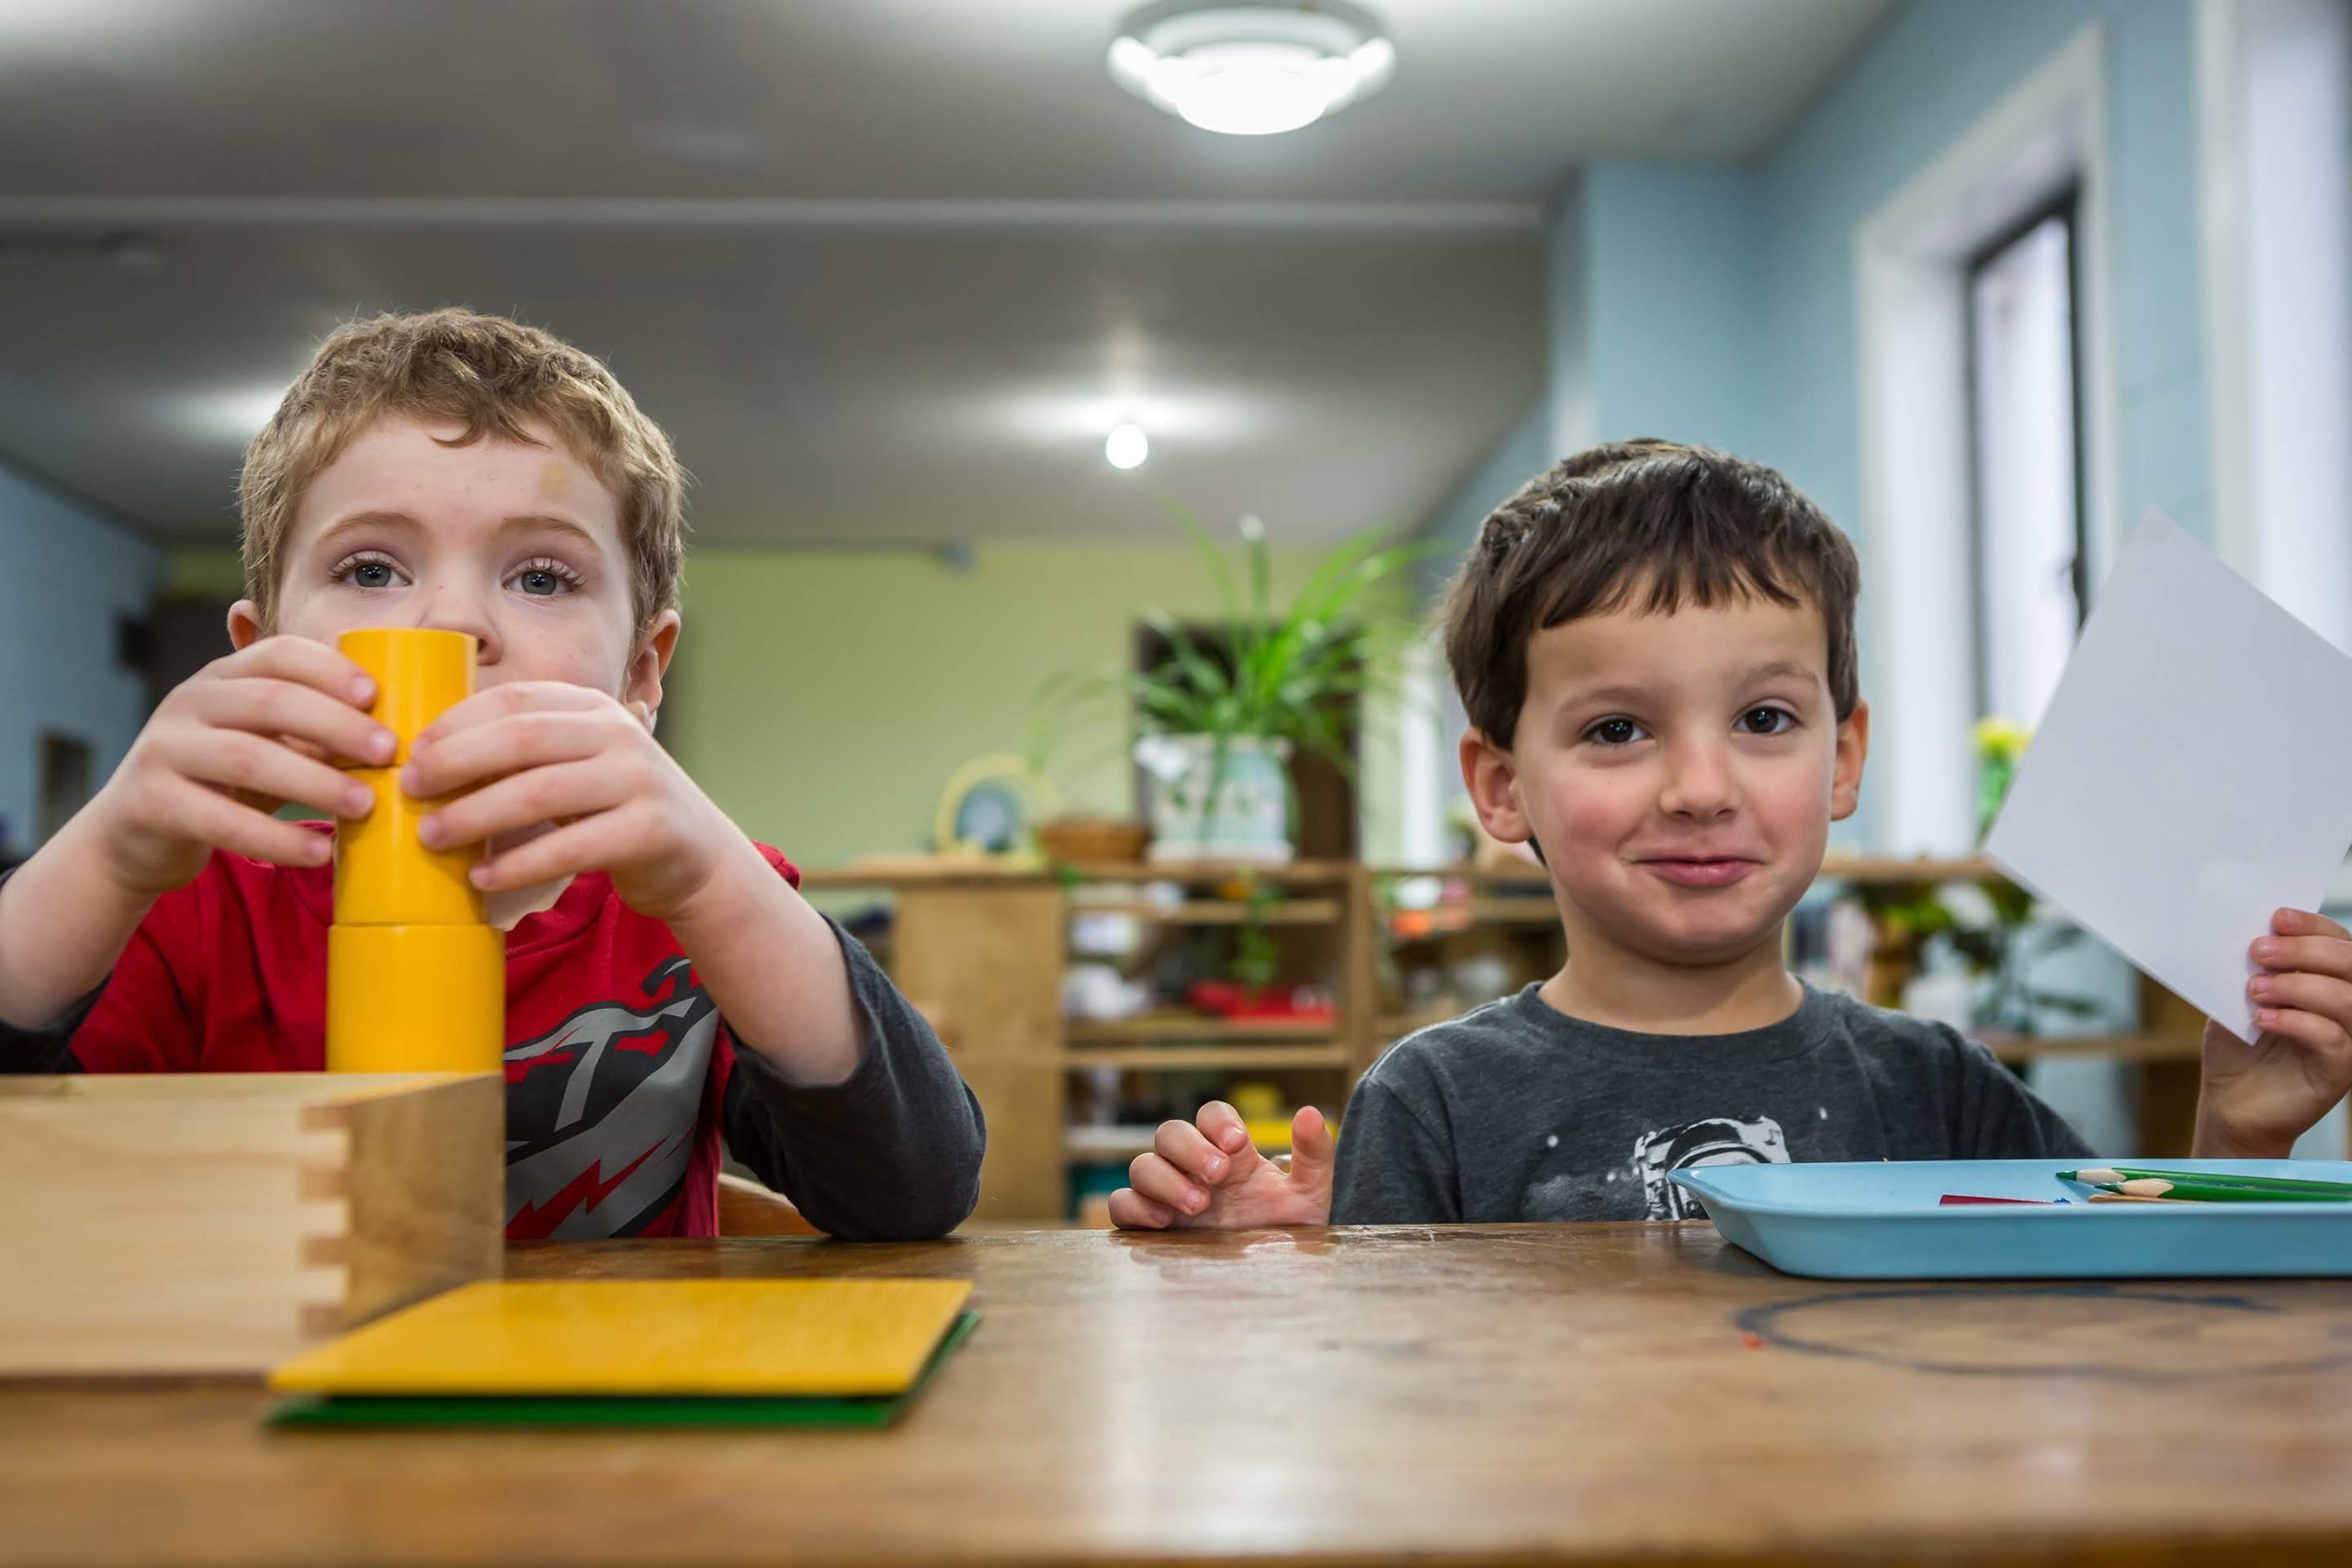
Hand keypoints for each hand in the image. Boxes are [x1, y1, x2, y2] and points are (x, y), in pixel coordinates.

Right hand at [87, 636, 390, 895]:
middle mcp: (188, 703)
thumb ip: (310, 733)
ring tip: (365, 806)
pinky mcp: (151, 802)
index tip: (375, 694)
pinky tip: (317, 854)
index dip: (329, 669)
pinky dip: (275, 838)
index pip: (279, 654)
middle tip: (388, 753)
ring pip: (247, 757)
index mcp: (222, 679)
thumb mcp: (263, 745)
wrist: (133, 836)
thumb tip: (395, 737)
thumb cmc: (220, 784)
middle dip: (336, 724)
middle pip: (269, 701)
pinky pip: (220, 819)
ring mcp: (164, 749)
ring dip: (314, 782)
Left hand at [401, 682, 750, 922]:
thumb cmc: (612, 811)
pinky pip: (571, 848)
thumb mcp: (577, 765)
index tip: (411, 752)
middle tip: (410, 789)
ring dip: (476, 815)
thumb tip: (425, 763)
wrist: (696, 856)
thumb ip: (524, 755)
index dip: (456, 722)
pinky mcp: (649, 831)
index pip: (515, 700)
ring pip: (542, 791)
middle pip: (523, 738)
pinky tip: (482, 879)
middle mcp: (619, 735)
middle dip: (457, 761)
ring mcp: (639, 780)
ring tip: (432, 836)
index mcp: (593, 709)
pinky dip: (519, 865)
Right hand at [1108, 1101, 1334, 1229]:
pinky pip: (1123, 1204)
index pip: (1211, 1115)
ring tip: (1198, 1206)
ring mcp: (1169, 1195)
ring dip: (1165, 1178)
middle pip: (1170, 1133)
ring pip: (1143, 1165)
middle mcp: (1194, 1168)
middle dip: (1190, 1149)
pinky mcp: (1151, 1225)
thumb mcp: (1310, 1193)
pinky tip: (1163, 1222)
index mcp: (1231, 1153)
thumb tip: (1308, 1113)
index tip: (1237, 1143)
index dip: (1218, 1121)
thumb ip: (1313, 1153)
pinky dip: (1135, 1207)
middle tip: (1218, 1176)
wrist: (1275, 1277)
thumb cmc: (1289, 1230)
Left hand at [2194, 908, 2351, 1157]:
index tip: (2276, 918)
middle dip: (2304, 950)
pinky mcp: (2339, 1072)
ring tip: (2254, 989)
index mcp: (2326, 981)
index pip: (2338, 943)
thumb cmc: (2238, 1046)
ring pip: (2348, 1000)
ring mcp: (2348, 1040)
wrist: (2229, 1103)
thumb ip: (2250, 969)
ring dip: (2298, 986)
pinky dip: (2297, 1022)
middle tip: (2259, 950)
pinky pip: (2334, 1039)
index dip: (2313, 926)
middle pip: (2350, 964)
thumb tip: (2250, 935)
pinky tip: (2262, 1019)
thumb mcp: (2236, 998)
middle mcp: (2346, 1008)